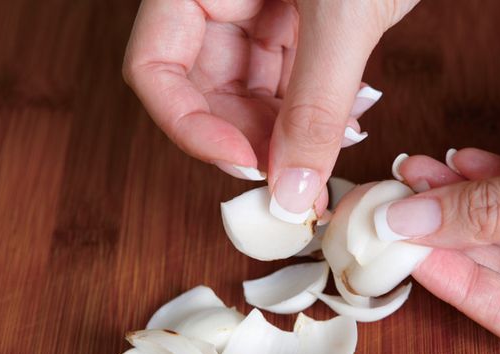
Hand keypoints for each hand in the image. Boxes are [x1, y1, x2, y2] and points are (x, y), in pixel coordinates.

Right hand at [123, 0, 417, 219]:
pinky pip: (290, 86)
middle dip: (248, 140)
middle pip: (204, 93)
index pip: (156, 70)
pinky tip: (344, 124)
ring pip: (250, 98)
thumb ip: (315, 105)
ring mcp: (260, 12)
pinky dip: (314, 115)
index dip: (189, 128)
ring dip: (286, 136)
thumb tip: (293, 189)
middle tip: (294, 175)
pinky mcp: (302, 25)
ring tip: (328, 149)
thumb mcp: (341, 13)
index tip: (244, 164)